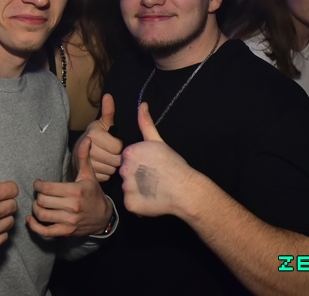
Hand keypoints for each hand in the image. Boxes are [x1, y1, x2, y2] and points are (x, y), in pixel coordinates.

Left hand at [28, 137, 112, 236]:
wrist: (103, 217)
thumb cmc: (94, 193)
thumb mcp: (89, 175)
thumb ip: (84, 157)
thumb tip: (86, 139)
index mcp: (75, 191)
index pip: (47, 188)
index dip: (37, 185)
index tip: (38, 183)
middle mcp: (72, 207)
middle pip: (42, 201)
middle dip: (37, 196)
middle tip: (39, 194)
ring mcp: (69, 221)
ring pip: (42, 215)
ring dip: (35, 209)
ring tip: (38, 203)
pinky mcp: (66, 232)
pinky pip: (45, 231)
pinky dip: (34, 226)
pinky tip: (31, 219)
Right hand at [72, 94, 122, 181]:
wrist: (77, 154)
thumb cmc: (95, 138)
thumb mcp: (102, 124)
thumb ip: (108, 111)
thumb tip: (108, 95)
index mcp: (94, 134)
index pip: (118, 147)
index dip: (118, 147)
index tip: (113, 144)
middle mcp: (88, 148)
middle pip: (115, 160)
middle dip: (116, 158)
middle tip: (110, 153)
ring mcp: (87, 163)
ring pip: (111, 169)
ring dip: (111, 166)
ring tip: (105, 159)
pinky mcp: (88, 174)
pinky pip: (105, 177)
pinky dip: (105, 173)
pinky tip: (101, 167)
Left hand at [119, 103, 191, 217]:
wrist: (184, 189)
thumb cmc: (173, 164)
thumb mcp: (158, 141)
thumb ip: (146, 123)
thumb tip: (141, 104)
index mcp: (129, 152)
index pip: (127, 159)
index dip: (140, 164)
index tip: (151, 167)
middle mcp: (124, 169)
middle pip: (126, 173)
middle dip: (136, 177)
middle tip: (153, 179)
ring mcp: (126, 187)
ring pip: (127, 189)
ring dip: (137, 191)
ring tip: (154, 190)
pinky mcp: (129, 204)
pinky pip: (130, 204)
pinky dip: (139, 204)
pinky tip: (151, 200)